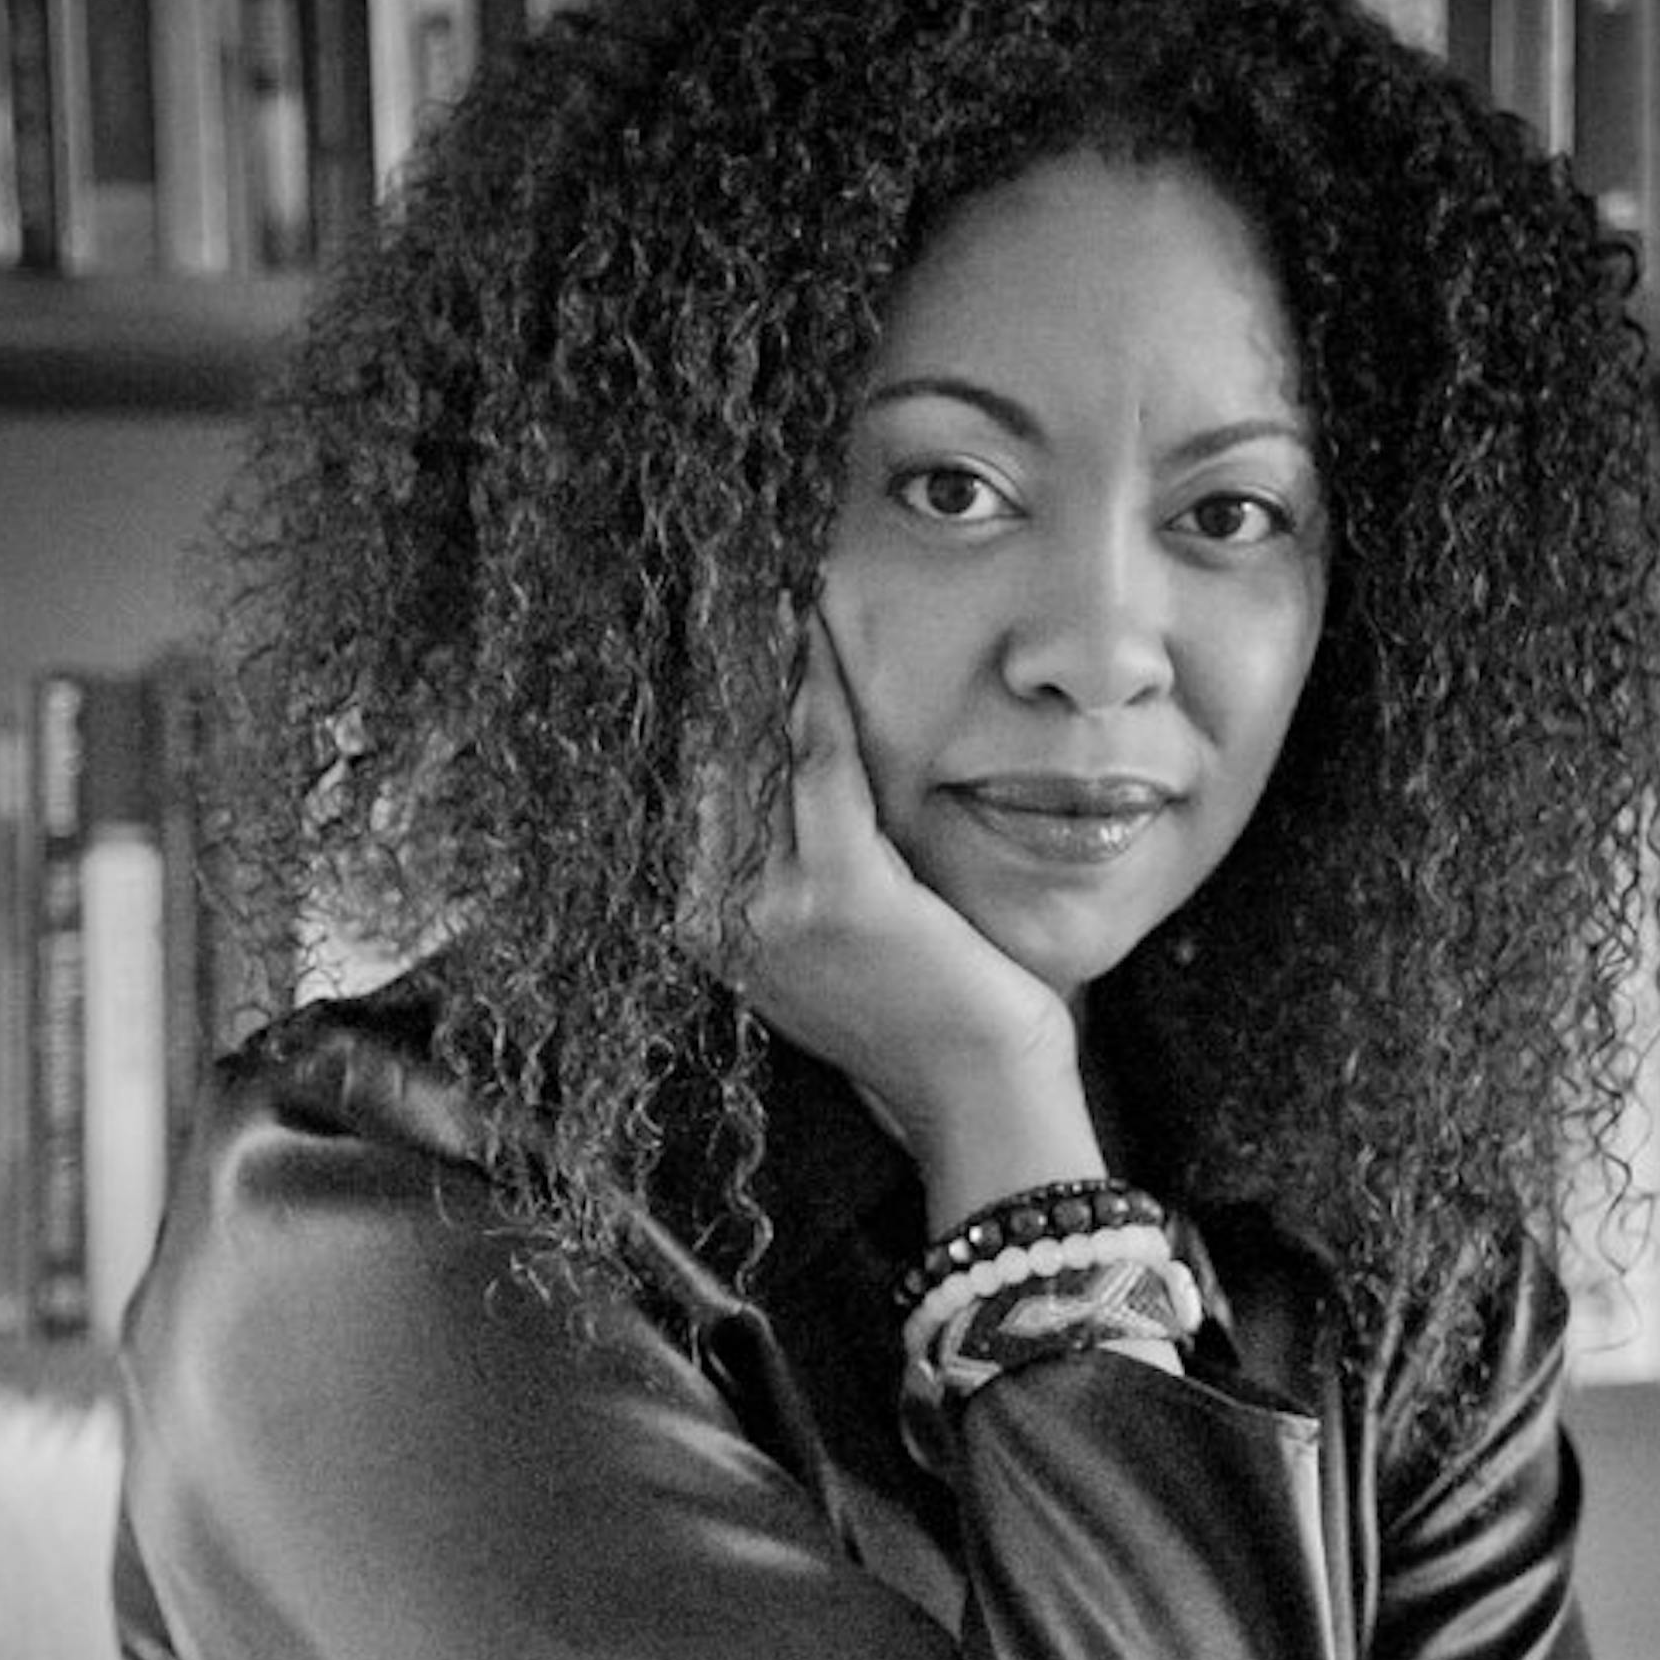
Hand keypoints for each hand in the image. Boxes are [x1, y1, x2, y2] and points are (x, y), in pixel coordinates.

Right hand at [740, 616, 1100, 1223]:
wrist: (975, 1094)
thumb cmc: (922, 1013)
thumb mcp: (833, 934)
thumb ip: (791, 862)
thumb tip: (786, 765)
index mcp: (707, 926)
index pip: (684, 782)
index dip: (693, 694)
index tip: (701, 610)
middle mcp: (718, 917)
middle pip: (702, 753)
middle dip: (713, 657)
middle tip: (721, 564)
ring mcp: (772, 908)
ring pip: (753, 744)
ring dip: (759, 650)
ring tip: (764, 570)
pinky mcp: (840, 894)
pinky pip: (819, 759)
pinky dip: (817, 681)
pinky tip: (813, 619)